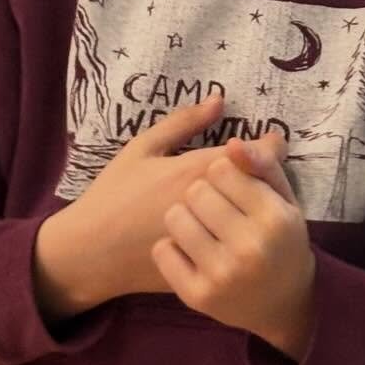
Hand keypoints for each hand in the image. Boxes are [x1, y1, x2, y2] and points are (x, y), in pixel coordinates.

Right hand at [33, 99, 289, 317]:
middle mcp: (211, 205)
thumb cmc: (113, 194)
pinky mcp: (206, 264)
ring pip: (252, 216)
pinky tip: (236, 225)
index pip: (254, 154)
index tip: (274, 140)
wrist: (90, 254)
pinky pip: (236, 243)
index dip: (270, 146)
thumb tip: (220, 100)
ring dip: (259, 203)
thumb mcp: (142, 149)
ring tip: (255, 195)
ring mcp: (211, 238)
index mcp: (197, 170)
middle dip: (266, 173)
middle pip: (260, 185)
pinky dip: (242, 231)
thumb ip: (183, 123)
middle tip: (267, 165)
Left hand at [153, 149, 315, 358]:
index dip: (222, 171)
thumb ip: (263, 165)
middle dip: (202, 193)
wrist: (283, 304)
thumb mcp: (286, 199)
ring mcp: (222, 274)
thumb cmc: (283, 241)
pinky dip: (171, 247)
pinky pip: (163, 250)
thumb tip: (233, 143)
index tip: (230, 185)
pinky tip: (188, 252)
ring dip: (184, 216)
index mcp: (274, 217)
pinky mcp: (197, 296)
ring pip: (175, 216)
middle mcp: (249, 246)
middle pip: (196, 190)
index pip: (222, 167)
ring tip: (200, 227)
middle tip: (214, 209)